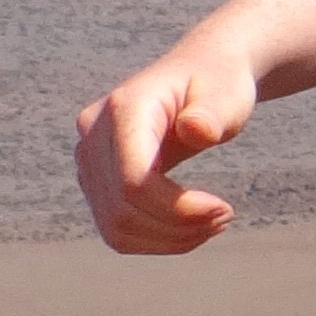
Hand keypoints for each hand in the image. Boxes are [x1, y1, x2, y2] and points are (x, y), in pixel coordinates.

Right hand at [75, 46, 261, 252]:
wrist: (201, 75)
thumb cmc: (218, 84)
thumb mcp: (227, 94)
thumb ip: (213, 112)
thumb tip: (196, 130)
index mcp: (125, 109)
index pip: (133, 180)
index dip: (177, 209)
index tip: (224, 209)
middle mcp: (94, 133)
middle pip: (123, 209)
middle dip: (179, 226)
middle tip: (226, 217)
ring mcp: (89, 159)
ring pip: (116, 226)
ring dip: (169, 239)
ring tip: (214, 223)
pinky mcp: (96, 180)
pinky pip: (116, 229)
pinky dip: (156, 240)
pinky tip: (191, 227)